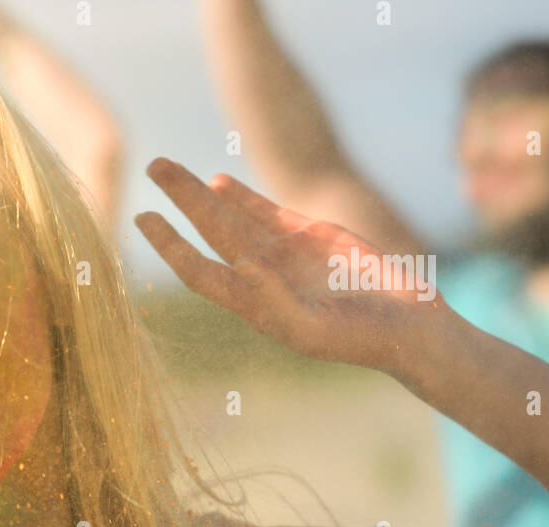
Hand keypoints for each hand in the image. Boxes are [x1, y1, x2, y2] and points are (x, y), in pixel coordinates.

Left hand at [135, 157, 446, 373]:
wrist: (406, 328)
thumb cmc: (357, 338)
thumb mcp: (310, 329)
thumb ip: (274, 300)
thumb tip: (241, 265)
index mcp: (250, 303)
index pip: (197, 269)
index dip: (169, 244)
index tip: (142, 218)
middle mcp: (258, 276)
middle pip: (208, 231)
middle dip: (178, 200)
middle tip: (152, 166)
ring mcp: (282, 254)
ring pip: (232, 216)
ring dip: (200, 192)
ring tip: (167, 166)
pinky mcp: (310, 236)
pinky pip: (266, 211)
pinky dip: (242, 197)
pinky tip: (215, 181)